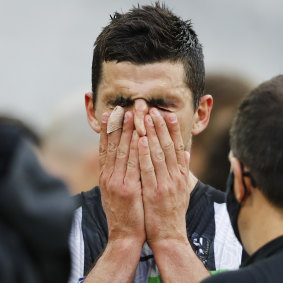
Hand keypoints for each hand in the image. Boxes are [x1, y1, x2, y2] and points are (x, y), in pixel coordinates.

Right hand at [99, 111, 144, 243]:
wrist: (124, 235)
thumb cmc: (124, 212)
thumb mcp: (116, 191)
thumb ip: (118, 174)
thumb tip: (120, 159)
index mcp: (106, 176)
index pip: (105, 148)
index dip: (107, 130)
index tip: (110, 113)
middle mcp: (108, 176)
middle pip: (112, 146)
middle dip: (117, 124)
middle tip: (122, 106)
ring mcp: (117, 183)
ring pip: (122, 152)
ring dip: (127, 132)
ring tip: (131, 114)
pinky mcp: (128, 190)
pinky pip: (133, 165)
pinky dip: (135, 150)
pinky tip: (139, 136)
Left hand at [138, 108, 190, 247]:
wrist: (169, 236)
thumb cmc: (172, 212)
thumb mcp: (181, 190)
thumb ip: (183, 169)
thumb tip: (186, 151)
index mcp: (181, 175)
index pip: (177, 147)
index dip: (173, 129)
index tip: (167, 113)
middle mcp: (175, 176)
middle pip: (168, 145)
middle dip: (160, 125)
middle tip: (152, 107)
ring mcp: (166, 184)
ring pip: (159, 153)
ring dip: (152, 133)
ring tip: (146, 116)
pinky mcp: (155, 192)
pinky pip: (148, 169)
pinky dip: (145, 152)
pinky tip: (140, 138)